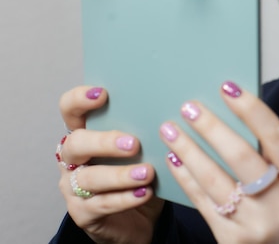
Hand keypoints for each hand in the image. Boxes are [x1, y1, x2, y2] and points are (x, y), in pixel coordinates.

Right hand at [57, 86, 163, 243]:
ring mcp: (73, 187)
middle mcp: (72, 159)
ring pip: (89, 178)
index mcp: (84, 133)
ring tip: (147, 172)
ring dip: (120, 174)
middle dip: (104, 141)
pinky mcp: (82, 214)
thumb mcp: (145, 147)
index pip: (69, 110)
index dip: (79, 99)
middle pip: (76, 144)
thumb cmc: (141, 172)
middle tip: (134, 143)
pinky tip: (145, 192)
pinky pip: (101, 204)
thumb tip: (176, 106)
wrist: (139, 219)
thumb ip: (148, 128)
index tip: (103, 93)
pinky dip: (125, 198)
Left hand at [160, 81, 278, 242]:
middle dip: (212, 128)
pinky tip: (174, 160)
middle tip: (190, 107)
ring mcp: (255, 225)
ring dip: (189, 151)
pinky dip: (187, 179)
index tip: (228, 88)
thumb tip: (242, 117)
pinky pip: (203, 203)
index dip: (251, 110)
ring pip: (216, 180)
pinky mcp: (232, 240)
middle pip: (242, 157)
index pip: (277, 138)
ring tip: (170, 129)